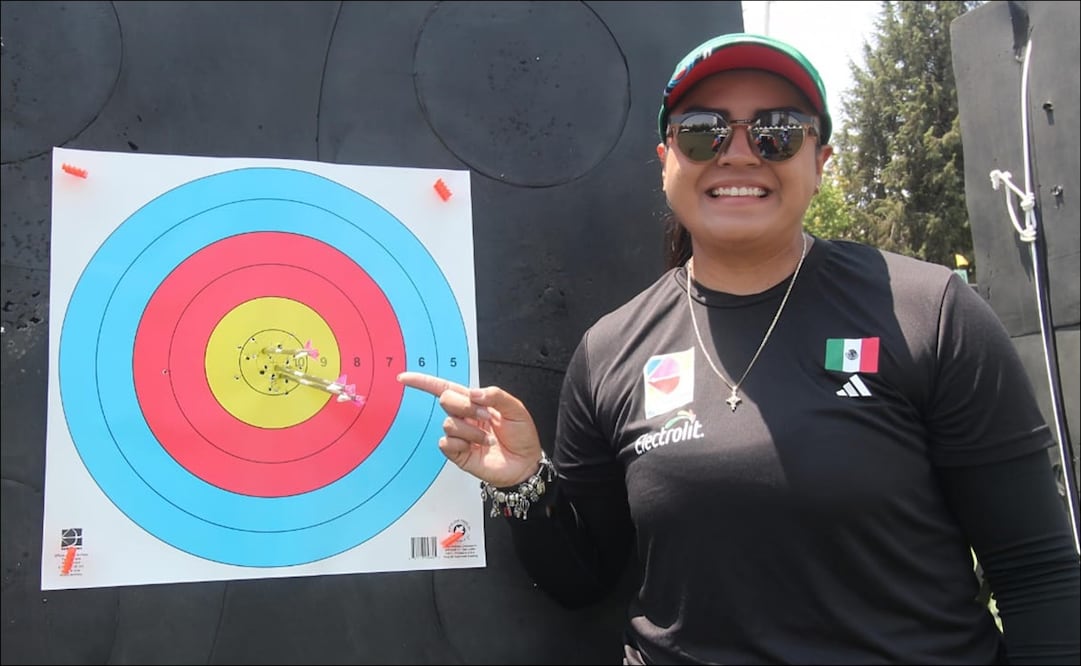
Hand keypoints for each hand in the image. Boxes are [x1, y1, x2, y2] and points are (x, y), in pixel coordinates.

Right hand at [397, 372, 543, 487]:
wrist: (525, 464)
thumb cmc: (522, 436)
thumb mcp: (516, 409)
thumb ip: (495, 395)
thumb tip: (473, 393)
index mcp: (475, 402)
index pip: (445, 388)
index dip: (423, 382)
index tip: (404, 378)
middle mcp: (464, 417)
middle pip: (446, 400)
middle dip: (466, 407)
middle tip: (485, 417)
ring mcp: (460, 435)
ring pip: (449, 423)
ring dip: (471, 430)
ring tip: (486, 438)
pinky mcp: (457, 453)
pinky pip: (446, 443)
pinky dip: (461, 444)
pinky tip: (474, 448)